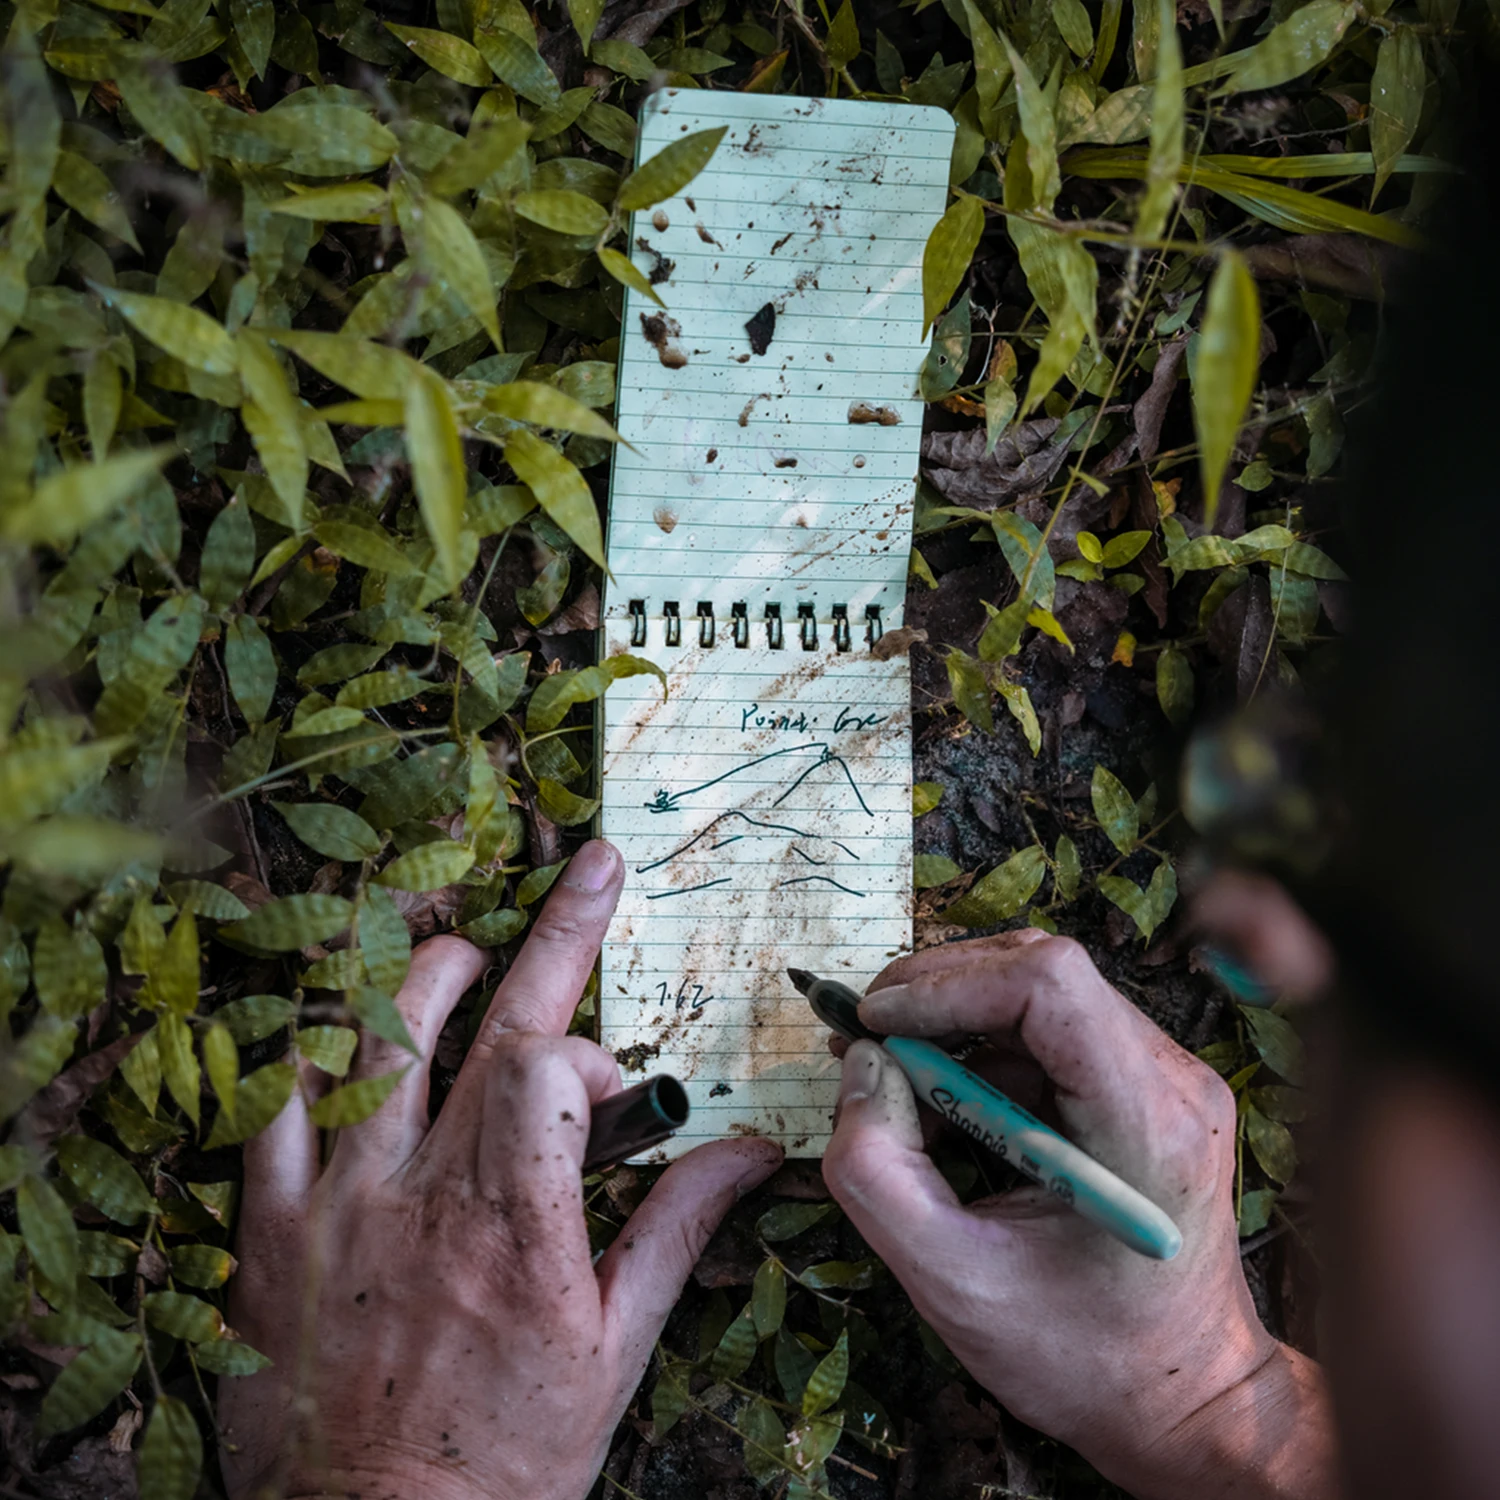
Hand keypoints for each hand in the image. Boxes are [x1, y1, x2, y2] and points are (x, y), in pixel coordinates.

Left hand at [219, 839, 782, 1499]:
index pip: (549, 1063)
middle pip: (482, 1017)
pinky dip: (308, 1051)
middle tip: (589, 865)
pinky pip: (272, 1106)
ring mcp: (337, 1202)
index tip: (606, 1093)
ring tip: (462, 946)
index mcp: (516, 1220)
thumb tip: (747, 1153)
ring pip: (369, 1033)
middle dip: (555, 928)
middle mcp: (423, 1190)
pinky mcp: (272, 1230)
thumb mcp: (616, 1350)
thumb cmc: (507, 1458)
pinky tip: (341, 1029)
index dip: (589, 1053)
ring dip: (425, 968)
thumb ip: (676, 1231)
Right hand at [821, 932, 1335, 1499]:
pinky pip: (1051, 1035)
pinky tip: (941, 1110)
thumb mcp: (951, 1283)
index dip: (946, 984)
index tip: (873, 1024)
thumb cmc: (1081, 1358)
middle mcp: (1172, 1079)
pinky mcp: (1147, 1090)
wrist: (1183, 1403)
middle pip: (1041, 970)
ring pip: (1041, 995)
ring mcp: (1166, 1080)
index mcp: (1143, 1121)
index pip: (1048, 984)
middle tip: (863, 1039)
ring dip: (953, 1022)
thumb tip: (859, 1066)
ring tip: (892, 1082)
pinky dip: (981, 1053)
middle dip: (936, 992)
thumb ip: (876, 1172)